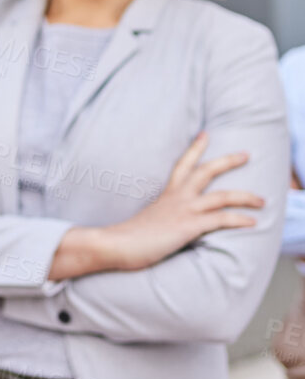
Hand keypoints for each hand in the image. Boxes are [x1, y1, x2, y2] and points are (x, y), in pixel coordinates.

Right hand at [56, 132, 262, 276]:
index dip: (195, 148)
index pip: (182, 164)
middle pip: (205, 171)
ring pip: (221, 196)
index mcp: (167, 194)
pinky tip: (252, 222)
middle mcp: (177, 198)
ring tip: (262, 200)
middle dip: (228, 161)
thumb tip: (167, 219)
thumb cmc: (130, 236)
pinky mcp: (188, 226)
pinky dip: (239, 219)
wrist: (116, 244)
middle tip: (246, 154)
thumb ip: (162, 214)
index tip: (205, 134)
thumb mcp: (150, 219)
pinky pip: (220, 219)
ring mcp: (183, 211)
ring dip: (245, 196)